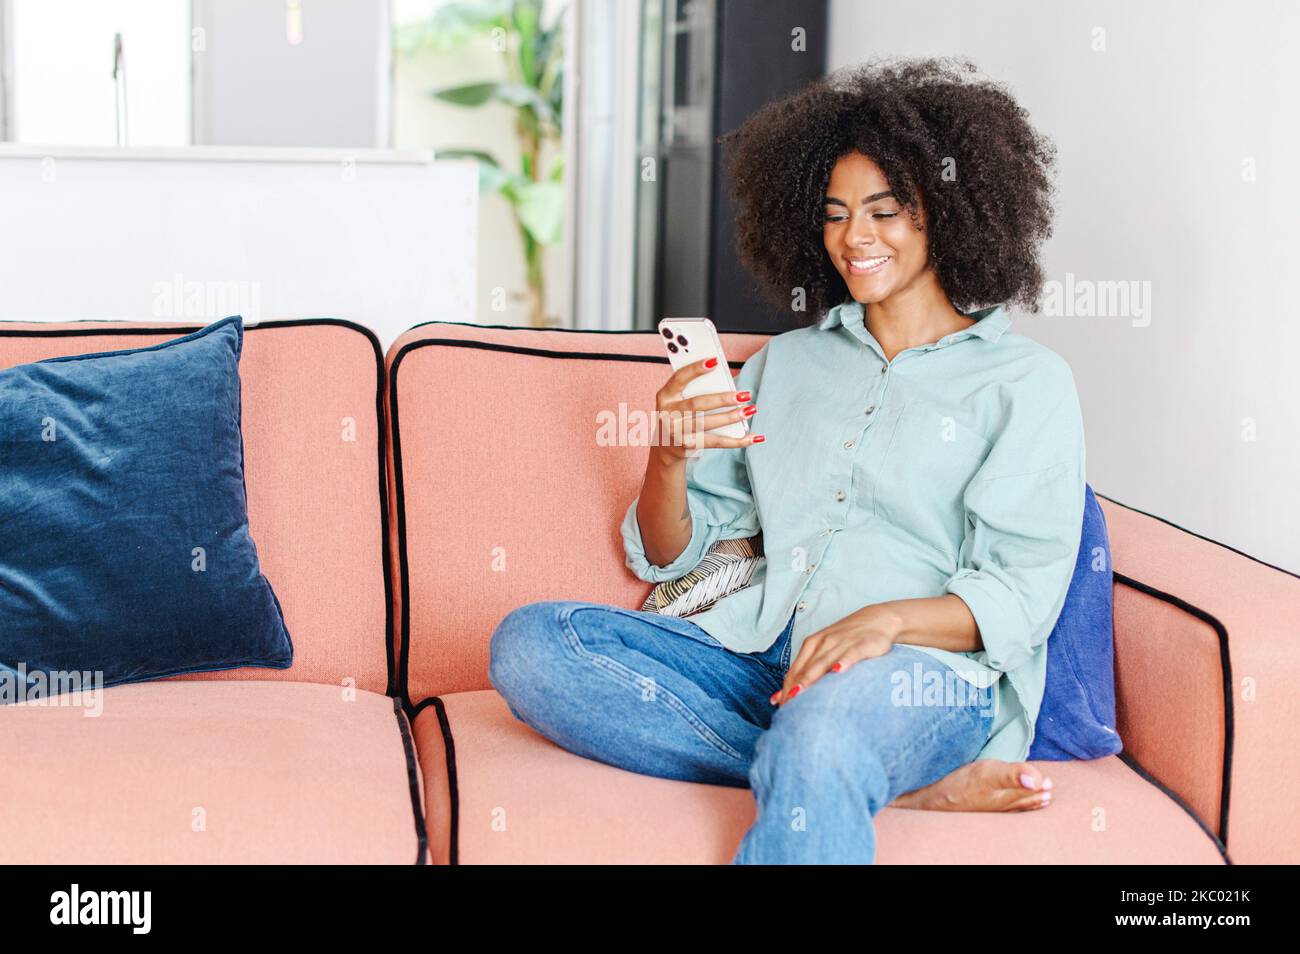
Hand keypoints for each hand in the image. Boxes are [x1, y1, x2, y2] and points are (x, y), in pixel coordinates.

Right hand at [650, 357, 763, 463]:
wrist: (665, 446)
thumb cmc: (678, 414)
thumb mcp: (677, 400)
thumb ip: (694, 389)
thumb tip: (726, 384)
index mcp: (665, 396)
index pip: (679, 378)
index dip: (695, 369)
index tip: (714, 361)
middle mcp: (667, 414)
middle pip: (698, 404)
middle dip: (723, 399)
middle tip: (745, 395)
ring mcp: (676, 432)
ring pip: (708, 423)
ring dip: (732, 417)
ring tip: (750, 410)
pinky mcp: (688, 446)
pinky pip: (716, 442)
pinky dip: (736, 441)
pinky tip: (752, 437)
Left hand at [770, 604, 902, 705]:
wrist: (877, 620)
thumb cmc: (846, 640)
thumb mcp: (824, 652)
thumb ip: (806, 671)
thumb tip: (781, 696)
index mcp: (812, 645)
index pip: (794, 671)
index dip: (786, 689)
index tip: (781, 708)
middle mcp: (823, 643)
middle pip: (805, 669)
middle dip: (794, 688)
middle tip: (786, 708)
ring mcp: (841, 642)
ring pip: (823, 662)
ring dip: (810, 678)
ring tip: (799, 693)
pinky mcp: (861, 644)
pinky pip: (850, 654)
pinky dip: (843, 661)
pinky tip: (838, 670)